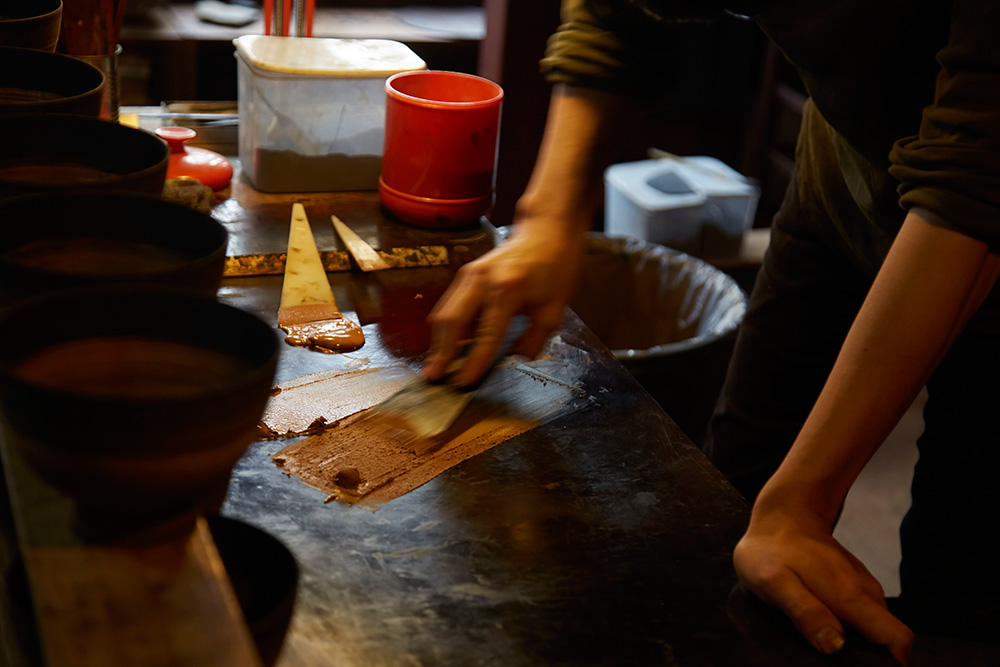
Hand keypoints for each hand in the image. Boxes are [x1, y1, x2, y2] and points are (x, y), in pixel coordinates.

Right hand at [422, 223, 583, 385]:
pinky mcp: (466, 273)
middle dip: (440, 353)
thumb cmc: (556, 266)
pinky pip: (450, 303)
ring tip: (434, 366)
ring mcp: (470, 274)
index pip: (486, 335)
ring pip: (445, 312)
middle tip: (433, 377)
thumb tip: (513, 362)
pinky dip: (446, 326)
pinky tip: (447, 344)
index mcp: (507, 290)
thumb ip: (533, 339)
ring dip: (438, 341)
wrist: (547, 229)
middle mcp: (482, 280)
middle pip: (452, 322)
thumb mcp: (554, 308)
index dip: (473, 363)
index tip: (463, 384)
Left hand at [733, 505, 913, 664]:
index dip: (892, 662)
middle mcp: (865, 591)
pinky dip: (849, 624)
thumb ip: (806, 613)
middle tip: (832, 658)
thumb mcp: (775, 584)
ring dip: (857, 640)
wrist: (779, 516)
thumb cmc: (771, 551)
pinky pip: (861, 612)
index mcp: (851, 596)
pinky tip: (822, 621)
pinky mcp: (854, 583)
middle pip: (887, 636)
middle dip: (870, 655)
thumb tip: (834, 646)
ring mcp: (862, 585)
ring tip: (821, 638)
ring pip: (873, 625)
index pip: (897, 638)